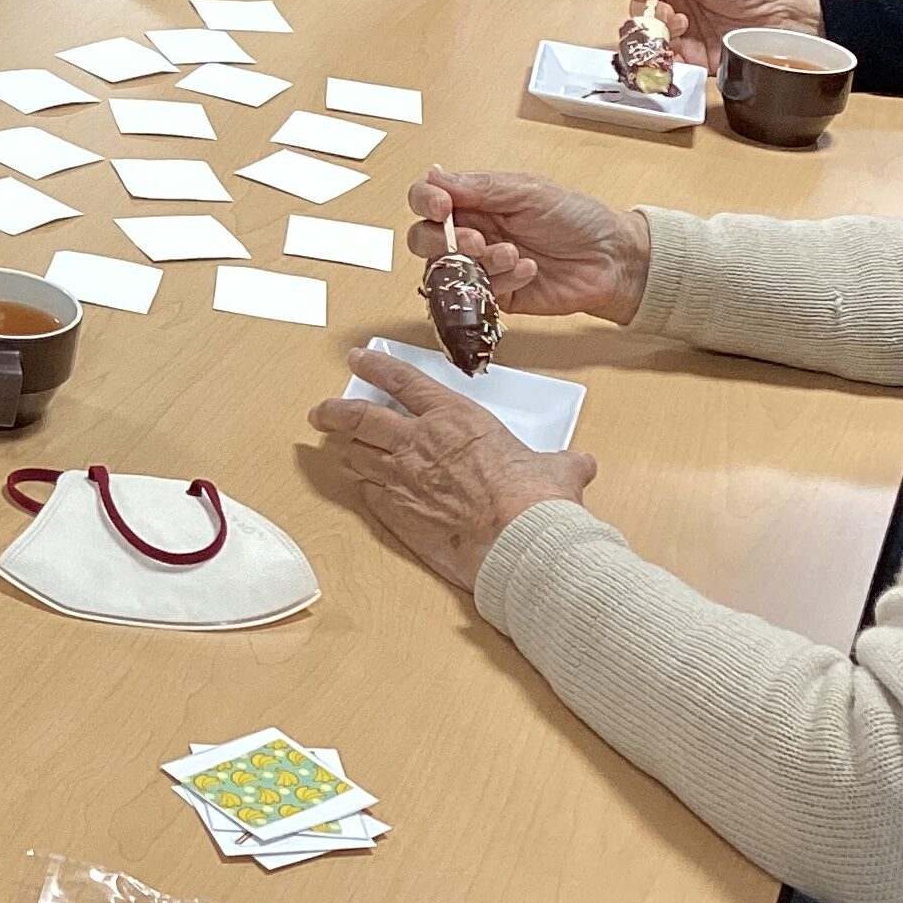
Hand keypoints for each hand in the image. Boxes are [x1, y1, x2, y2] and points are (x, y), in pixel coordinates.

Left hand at [309, 349, 598, 594]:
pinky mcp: (396, 514)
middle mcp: (420, 442)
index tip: (359, 359)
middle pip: (361, 417)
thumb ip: (561, 463)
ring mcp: (403, 478)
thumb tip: (579, 464)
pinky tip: (362, 487)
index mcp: (456, 418)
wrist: (518, 544)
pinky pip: (368, 493)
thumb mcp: (556, 470)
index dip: (377, 367)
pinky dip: (363, 487)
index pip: (405, 382)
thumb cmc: (535, 502)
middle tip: (322, 411)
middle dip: (335, 411)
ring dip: (347, 449)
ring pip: (359, 455)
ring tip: (340, 447)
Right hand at [403, 166, 650, 324]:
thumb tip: (435, 177)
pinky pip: (476, 292)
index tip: (442, 207)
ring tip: (513, 255)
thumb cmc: (578, 218)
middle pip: (424, 238)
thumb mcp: (530, 192)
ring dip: (477, 263)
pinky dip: (500, 281)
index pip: (427, 198)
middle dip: (443, 240)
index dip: (425, 202)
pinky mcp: (496, 294)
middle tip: (477, 240)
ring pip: (446, 270)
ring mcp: (481, 265)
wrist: (612, 259)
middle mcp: (473, 231)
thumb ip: (481, 187)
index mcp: (476, 200)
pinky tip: (528, 270)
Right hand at [633, 0, 820, 72]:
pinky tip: (673, 52)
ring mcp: (688, 38)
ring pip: (652, 40)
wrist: (794, 21)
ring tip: (680, 27)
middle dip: (646, 12)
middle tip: (665, 11)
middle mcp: (681, 11)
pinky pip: (672, 64)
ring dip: (656, 34)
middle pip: (643, 14)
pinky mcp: (698, 62)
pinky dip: (665, 60)